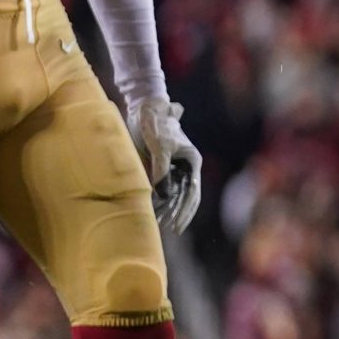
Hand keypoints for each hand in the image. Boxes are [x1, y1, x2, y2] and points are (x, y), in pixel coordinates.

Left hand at [126, 95, 201, 234]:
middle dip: (178, 213)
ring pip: (176, 194)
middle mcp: (187, 166)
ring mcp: (175, 167)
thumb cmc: (156, 124)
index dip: (185, 210)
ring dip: (169, 208)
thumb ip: (161, 169)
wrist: (146, 109)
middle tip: (170, 229)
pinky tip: (153, 211)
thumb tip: (163, 194)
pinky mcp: (163, 167)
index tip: (177, 224)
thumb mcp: (159, 146)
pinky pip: (164, 188)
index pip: (192, 192)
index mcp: (192, 161)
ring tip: (159, 224)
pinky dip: (160, 200)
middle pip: (186, 196)